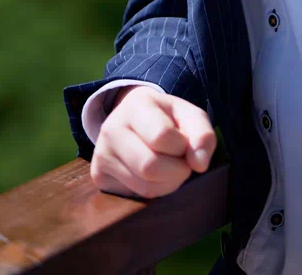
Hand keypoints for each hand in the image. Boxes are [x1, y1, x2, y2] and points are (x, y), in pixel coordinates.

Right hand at [89, 85, 215, 198]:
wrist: (134, 118)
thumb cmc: (167, 118)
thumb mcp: (189, 116)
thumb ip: (203, 135)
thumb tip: (200, 165)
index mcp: (135, 106)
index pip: (162, 136)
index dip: (181, 146)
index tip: (183, 142)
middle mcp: (111, 128)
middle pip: (150, 166)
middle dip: (176, 170)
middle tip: (180, 162)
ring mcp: (101, 154)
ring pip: (143, 186)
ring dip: (167, 184)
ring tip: (168, 167)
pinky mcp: (98, 176)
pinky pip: (133, 196)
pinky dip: (152, 191)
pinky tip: (152, 176)